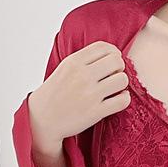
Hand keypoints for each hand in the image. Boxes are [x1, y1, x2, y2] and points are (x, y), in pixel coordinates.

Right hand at [28, 40, 129, 154]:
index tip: (112, 61)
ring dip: (122, 84)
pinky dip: (124, 99)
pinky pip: (122, 100)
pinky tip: (118, 99)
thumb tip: (110, 53)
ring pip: (122, 80)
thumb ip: (84, 60)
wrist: (43, 119)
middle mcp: (82, 75)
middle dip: (119, 68)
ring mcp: (90, 94)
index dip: (114, 53)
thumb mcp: (64, 68)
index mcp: (74, 62)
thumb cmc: (55, 93)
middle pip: (117, 61)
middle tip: (114, 76)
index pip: (104, 47)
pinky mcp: (96, 112)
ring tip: (115, 88)